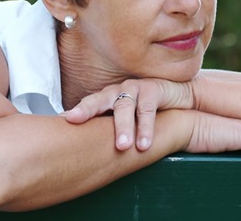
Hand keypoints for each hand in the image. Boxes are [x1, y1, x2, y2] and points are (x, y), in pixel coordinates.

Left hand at [65, 78, 192, 150]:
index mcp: (106, 98)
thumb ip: (107, 129)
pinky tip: (144, 144)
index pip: (87, 104)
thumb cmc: (143, 112)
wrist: (176, 98)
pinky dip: (146, 128)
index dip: (75, 111)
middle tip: (76, 122)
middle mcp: (116, 91)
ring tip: (122, 147)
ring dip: (123, 128)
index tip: (63, 120)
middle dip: (87, 111)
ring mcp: (134, 88)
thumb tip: (81, 151)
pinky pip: (147, 110)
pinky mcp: (152, 89)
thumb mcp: (124, 120)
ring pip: (124, 107)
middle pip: (98, 100)